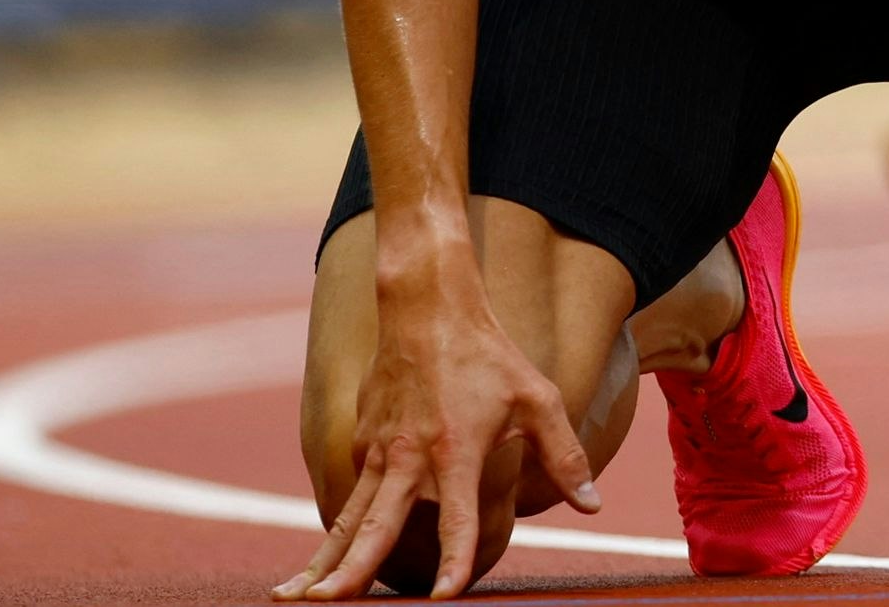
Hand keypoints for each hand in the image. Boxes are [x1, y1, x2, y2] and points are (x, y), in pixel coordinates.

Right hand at [275, 281, 597, 600]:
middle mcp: (409, 457)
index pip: (458, 518)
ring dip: (322, 560)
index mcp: (456, 450)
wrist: (426, 310)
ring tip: (293, 598)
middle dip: (350, 572)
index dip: (455, 559)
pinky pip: (353, 494)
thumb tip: (594, 505)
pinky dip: (336, 529)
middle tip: (326, 605)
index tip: (444, 597)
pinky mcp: (361, 442)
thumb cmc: (489, 357)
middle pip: (375, 526)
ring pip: (347, 518)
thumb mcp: (539, 400)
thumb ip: (566, 456)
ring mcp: (378, 451)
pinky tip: (325, 561)